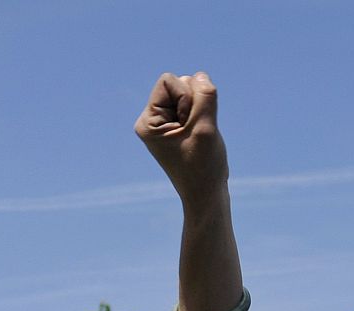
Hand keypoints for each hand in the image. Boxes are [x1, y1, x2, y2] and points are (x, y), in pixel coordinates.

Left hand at [134, 71, 227, 204]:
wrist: (206, 193)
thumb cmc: (203, 165)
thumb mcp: (205, 127)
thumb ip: (204, 95)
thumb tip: (200, 75)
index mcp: (148, 122)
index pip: (168, 80)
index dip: (186, 95)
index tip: (188, 123)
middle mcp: (152, 120)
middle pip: (179, 83)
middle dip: (194, 101)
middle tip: (195, 131)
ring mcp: (165, 123)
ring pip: (190, 91)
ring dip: (201, 108)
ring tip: (199, 134)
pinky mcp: (178, 125)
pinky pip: (195, 102)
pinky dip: (204, 113)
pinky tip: (202, 134)